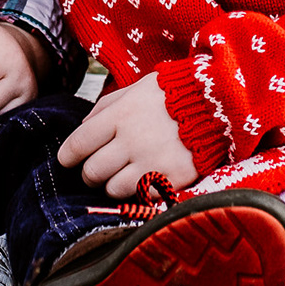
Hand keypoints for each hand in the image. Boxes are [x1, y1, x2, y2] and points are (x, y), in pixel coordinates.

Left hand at [56, 72, 196, 198]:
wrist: (217, 103)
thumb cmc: (172, 94)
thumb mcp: (136, 89)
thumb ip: (106, 107)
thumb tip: (82, 127)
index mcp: (120, 115)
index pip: (78, 144)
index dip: (67, 156)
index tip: (67, 160)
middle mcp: (132, 140)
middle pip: (92, 172)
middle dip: (90, 173)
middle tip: (97, 170)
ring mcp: (152, 162)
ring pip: (113, 189)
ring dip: (114, 183)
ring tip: (125, 173)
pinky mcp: (171, 179)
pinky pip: (141, 197)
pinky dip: (140, 191)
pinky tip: (147, 177)